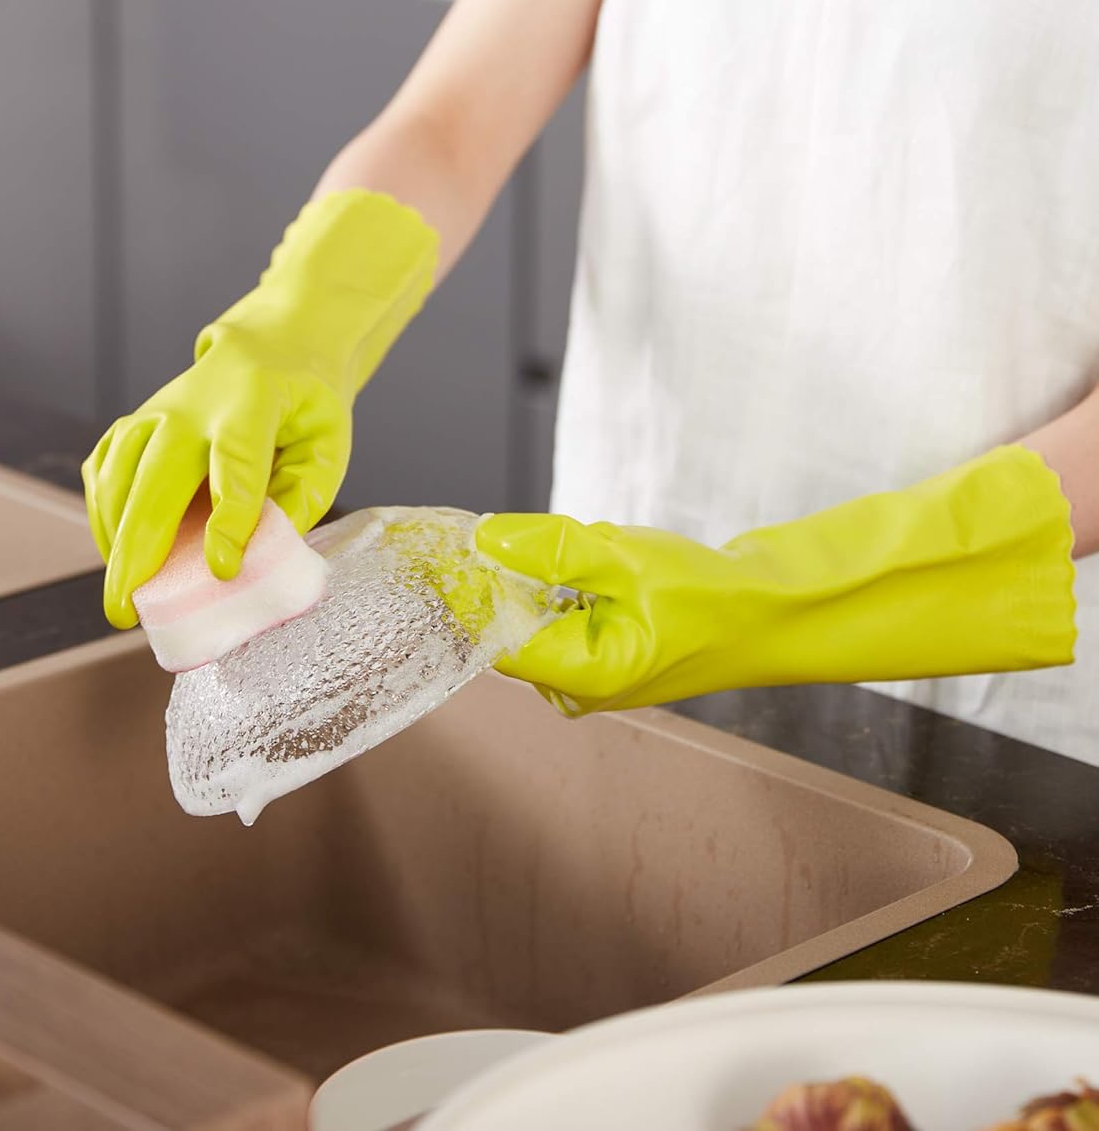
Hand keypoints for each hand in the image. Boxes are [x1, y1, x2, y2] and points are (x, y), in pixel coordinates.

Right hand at [83, 190, 436, 627]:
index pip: (237, 462)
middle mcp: (192, 403)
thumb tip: (263, 555)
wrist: (273, 346)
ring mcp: (155, 411)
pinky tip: (117, 552)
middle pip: (156, 477)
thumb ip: (302, 496)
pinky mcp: (134, 424)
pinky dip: (103, 516)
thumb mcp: (327, 445)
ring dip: (114, 540)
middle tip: (127, 609)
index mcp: (253, 400)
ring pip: (119, 477)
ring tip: (126, 596)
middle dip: (139, 548)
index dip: (230, 518)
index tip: (223, 569)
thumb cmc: (304, 405)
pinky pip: (104, 472)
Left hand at [476, 445, 1076, 714]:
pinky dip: (574, 576)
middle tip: (563, 540)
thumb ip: (551, 546)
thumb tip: (484, 538)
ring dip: (554, 570)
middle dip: (520, 571)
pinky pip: (566, 606)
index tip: (437, 547)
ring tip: (610, 552)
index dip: (462, 590)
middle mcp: (578, 683)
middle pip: (510, 620)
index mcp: (581, 674)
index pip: (489, 636)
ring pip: (538, 607)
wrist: (783, 610)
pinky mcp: (609, 649)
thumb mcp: (628, 557)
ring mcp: (594, 669)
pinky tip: (615, 560)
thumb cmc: (718, 596)